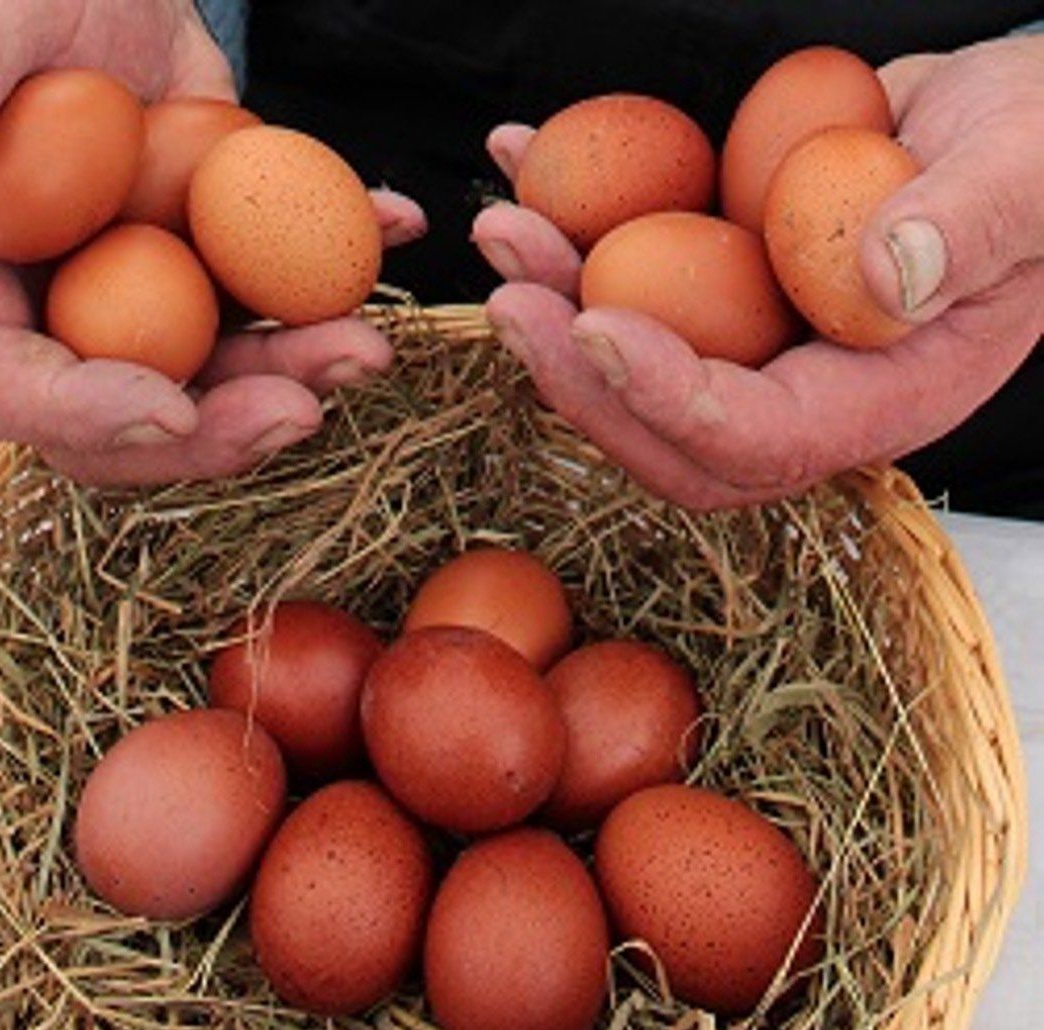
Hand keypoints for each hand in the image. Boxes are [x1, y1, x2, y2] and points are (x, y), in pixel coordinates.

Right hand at [0, 0, 425, 486]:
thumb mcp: (2, 15)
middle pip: (119, 424)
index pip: (1, 383)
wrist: (126, 3)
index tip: (169, 410)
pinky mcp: (209, 293)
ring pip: (211, 386)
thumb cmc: (48, 2)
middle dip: (213, 435)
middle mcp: (50, 316)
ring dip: (292, 379)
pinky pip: (272, 320)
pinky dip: (335, 292)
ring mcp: (136, 314)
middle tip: (300, 412)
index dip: (79, 416)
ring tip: (365, 346)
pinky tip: (389, 233)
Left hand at [472, 36, 1043, 509]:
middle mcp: (800, 392)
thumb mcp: (1031, 173)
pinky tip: (527, 158)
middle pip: (664, 431)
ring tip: (504, 225)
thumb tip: (889, 275)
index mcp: (880, 397)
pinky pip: (629, 280)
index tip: (596, 324)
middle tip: (510, 298)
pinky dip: (568, 229)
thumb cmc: (1037, 152)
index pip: (757, 438)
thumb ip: (975, 223)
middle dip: (575, 377)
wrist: (1007, 127)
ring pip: (626, 362)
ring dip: (552, 300)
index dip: (669, 397)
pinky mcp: (717, 290)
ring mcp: (751, 345)